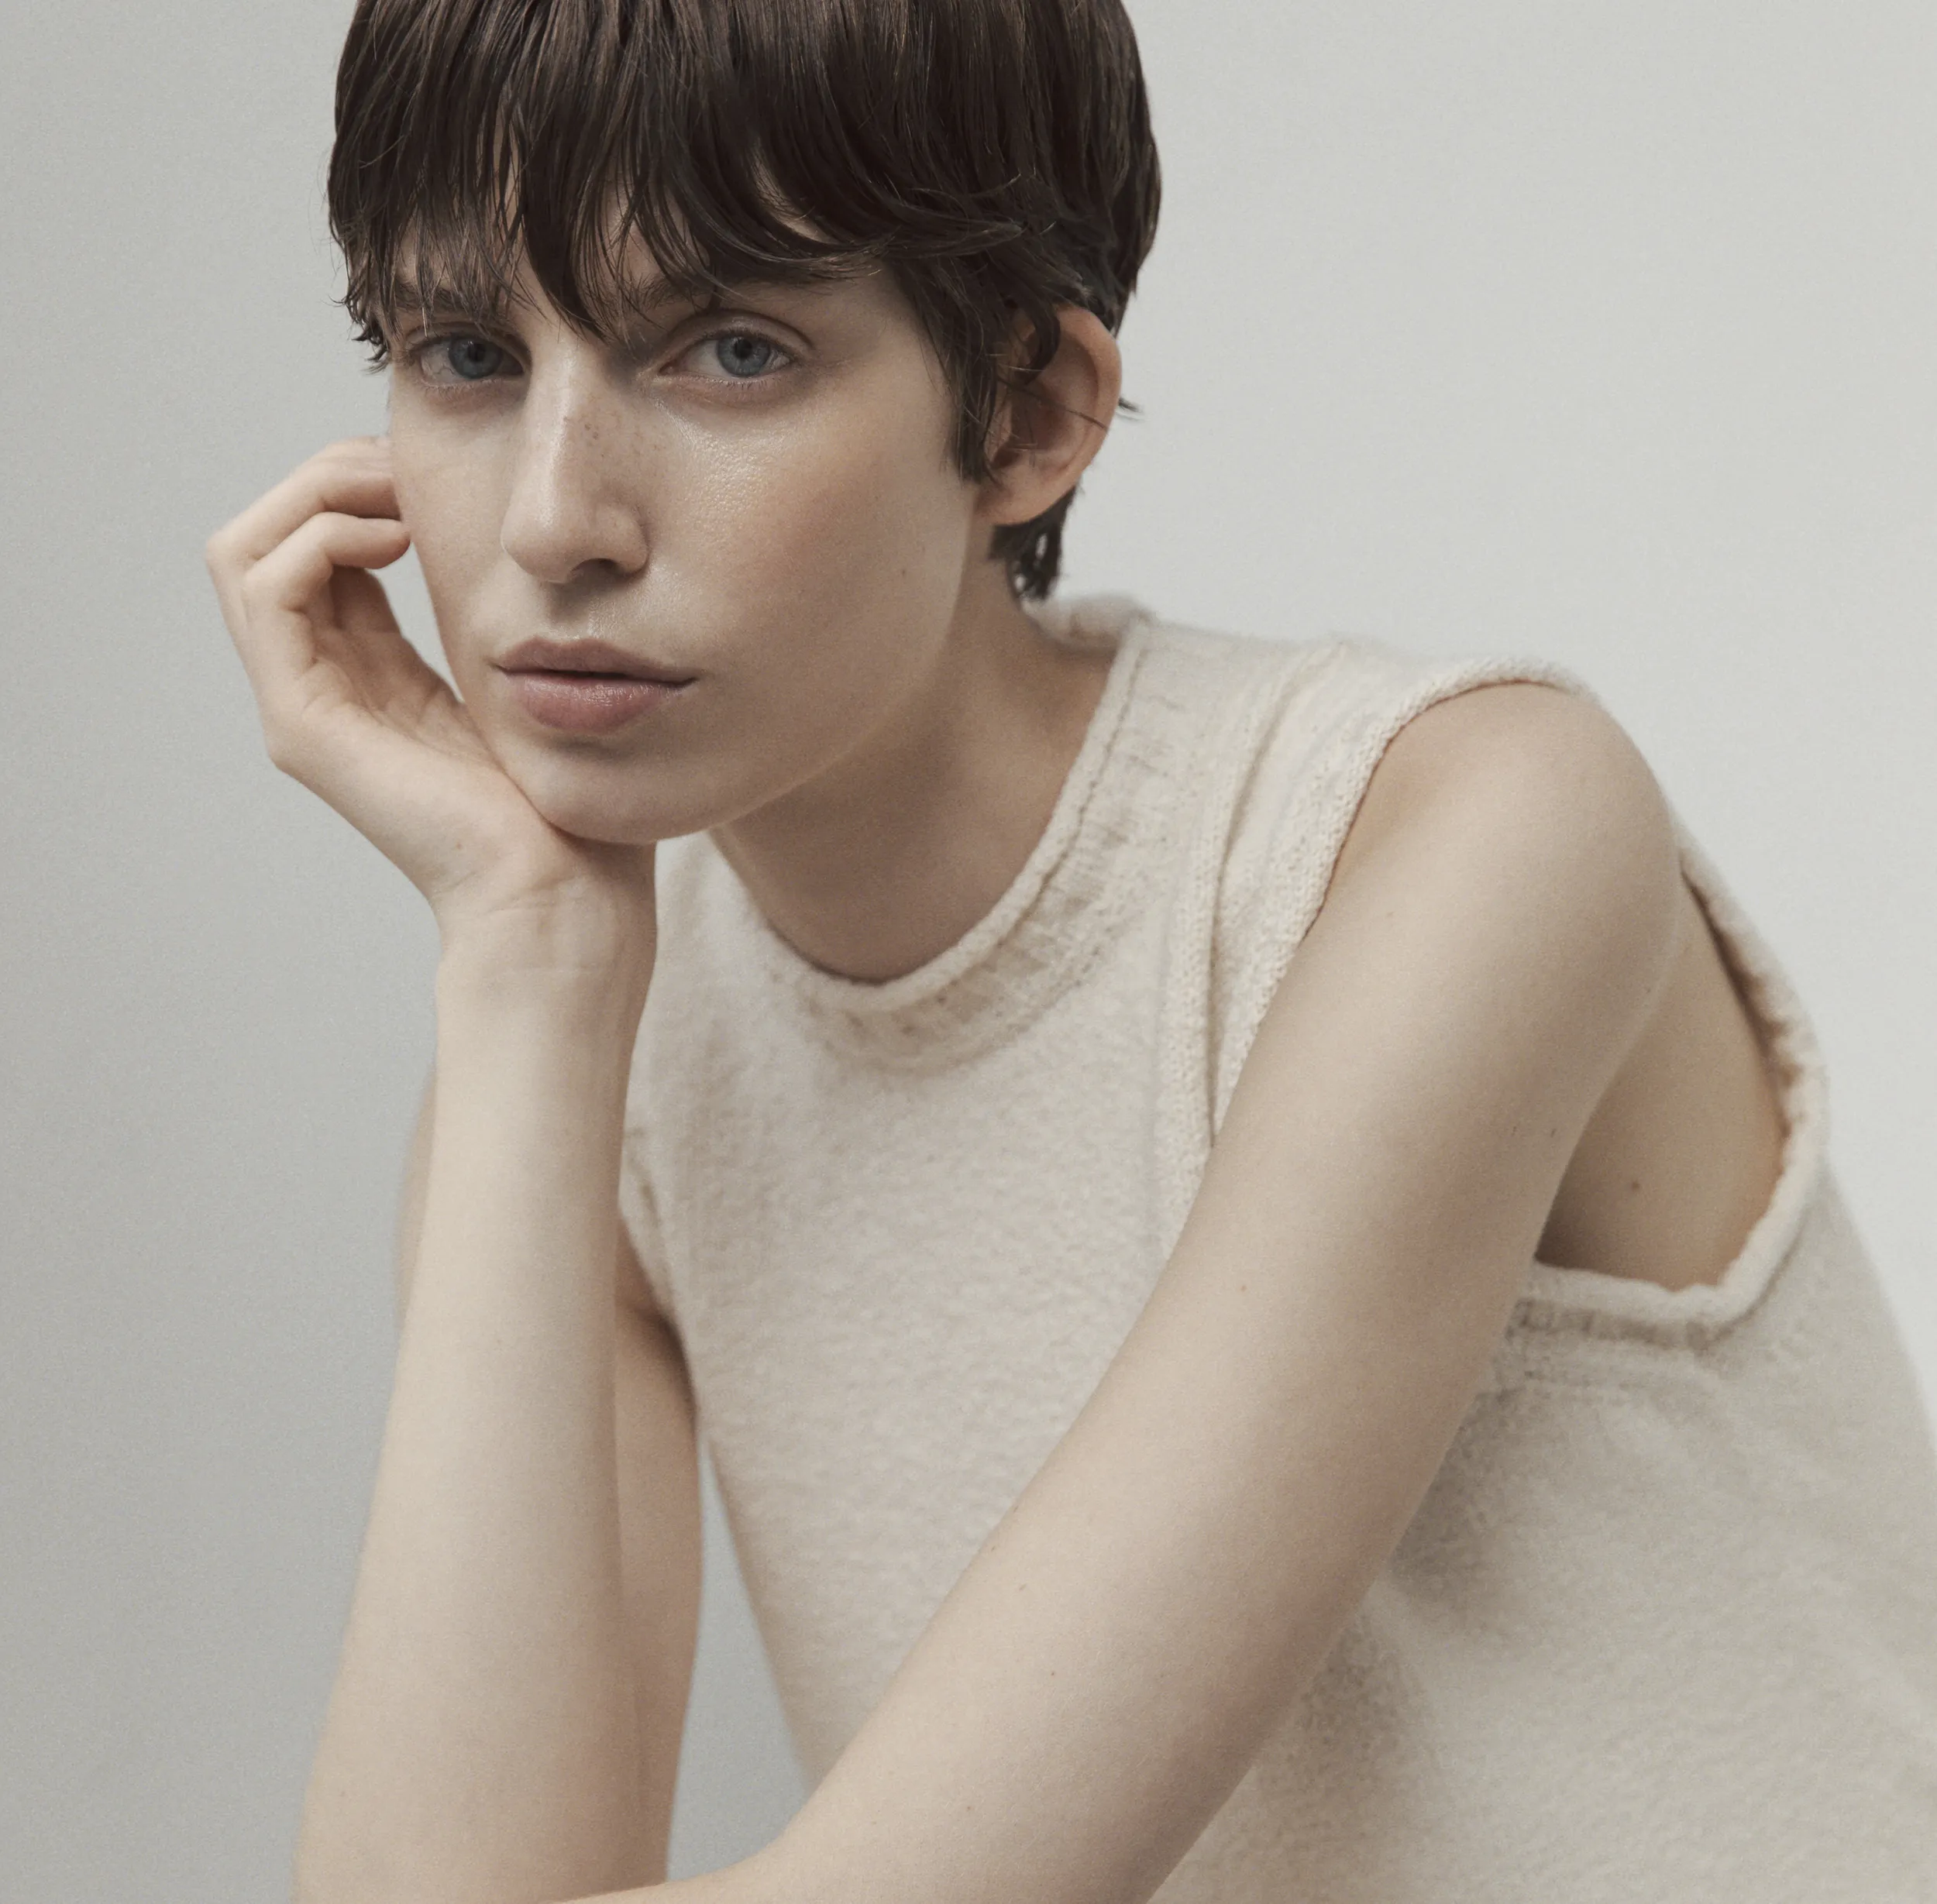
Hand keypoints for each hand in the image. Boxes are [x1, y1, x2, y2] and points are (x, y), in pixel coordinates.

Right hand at [206, 436, 655, 979]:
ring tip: (398, 493)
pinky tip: (394, 535)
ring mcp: (302, 707)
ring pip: (245, 550)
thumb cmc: (572, 804)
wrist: (565, 897)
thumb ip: (502, 615)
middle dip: (332, 475)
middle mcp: (324, 687)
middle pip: (270, 535)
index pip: (325, 546)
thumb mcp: (532, 680)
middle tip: (409, 467)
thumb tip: (523, 540)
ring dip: (317, 494)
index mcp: (375, 674)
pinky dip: (318, 538)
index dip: (366, 485)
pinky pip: (264, 590)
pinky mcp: (303, 724)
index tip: (439, 471)